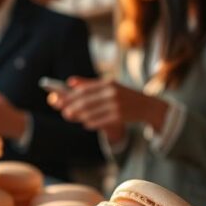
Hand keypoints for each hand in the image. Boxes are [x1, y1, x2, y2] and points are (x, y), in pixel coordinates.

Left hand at [47, 76, 167, 133]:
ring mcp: (116, 106)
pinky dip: (91, 123)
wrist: (147, 105)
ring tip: (72, 117)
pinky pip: (100, 121)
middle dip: (72, 108)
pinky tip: (86, 123)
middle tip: (64, 113)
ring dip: (79, 117)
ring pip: (91, 113)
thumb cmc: (124, 95)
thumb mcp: (109, 86)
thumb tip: (70, 82)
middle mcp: (112, 93)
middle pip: (85, 102)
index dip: (69, 96)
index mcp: (108, 83)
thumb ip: (89, 84)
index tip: (57, 99)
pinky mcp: (119, 117)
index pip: (84, 90)